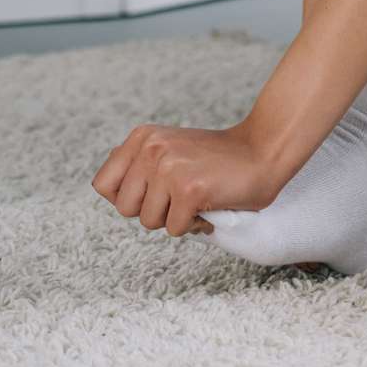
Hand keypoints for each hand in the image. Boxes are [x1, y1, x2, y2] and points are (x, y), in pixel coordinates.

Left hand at [91, 120, 281, 238]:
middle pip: (125, 208)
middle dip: (153, 210)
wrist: (263, 150)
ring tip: (197, 197)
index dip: (127, 196)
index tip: (155, 190)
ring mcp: (169, 168)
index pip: (103, 185)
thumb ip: (137, 161)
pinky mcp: (189, 190)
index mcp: (142, 137)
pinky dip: (195, 225)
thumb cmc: (216, 158)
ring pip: (149, 222)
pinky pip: (176, 229)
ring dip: (175, 218)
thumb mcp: (169, 147)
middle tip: (180, 194)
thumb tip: (104, 184)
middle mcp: (151, 148)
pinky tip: (210, 204)